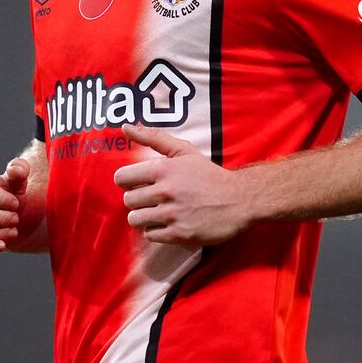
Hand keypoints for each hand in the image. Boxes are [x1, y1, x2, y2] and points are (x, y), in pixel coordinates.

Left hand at [113, 124, 250, 246]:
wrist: (239, 199)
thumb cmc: (209, 175)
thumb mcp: (184, 151)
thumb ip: (154, 138)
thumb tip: (125, 127)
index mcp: (164, 169)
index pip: (122, 177)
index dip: (127, 181)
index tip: (137, 183)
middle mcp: (166, 192)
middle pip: (128, 200)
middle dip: (138, 199)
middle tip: (153, 198)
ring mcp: (172, 214)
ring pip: (135, 219)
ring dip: (144, 216)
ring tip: (159, 212)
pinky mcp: (179, 234)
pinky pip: (150, 235)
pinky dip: (157, 230)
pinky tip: (169, 223)